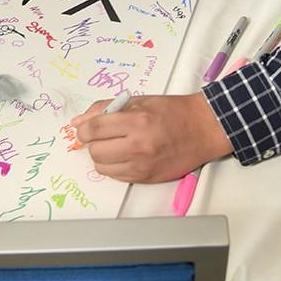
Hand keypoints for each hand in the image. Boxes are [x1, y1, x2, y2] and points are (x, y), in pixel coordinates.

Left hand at [72, 92, 232, 182]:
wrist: (201, 129)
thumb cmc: (170, 111)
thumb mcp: (137, 101)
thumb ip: (105, 108)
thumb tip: (78, 122)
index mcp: (136, 122)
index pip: (94, 130)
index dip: (84, 129)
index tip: (86, 128)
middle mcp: (138, 147)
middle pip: (95, 151)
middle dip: (93, 143)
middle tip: (102, 136)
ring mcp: (143, 166)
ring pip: (103, 168)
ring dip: (103, 156)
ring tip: (115, 145)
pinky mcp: (148, 179)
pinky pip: (117, 177)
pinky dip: (115, 166)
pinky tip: (126, 155)